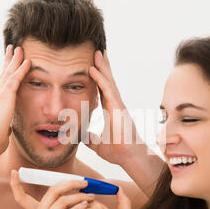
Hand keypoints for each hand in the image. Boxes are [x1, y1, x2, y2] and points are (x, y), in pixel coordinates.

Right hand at [0, 45, 30, 156]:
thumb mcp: (2, 132)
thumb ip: (5, 128)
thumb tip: (6, 133)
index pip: (3, 84)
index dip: (7, 74)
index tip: (9, 65)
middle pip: (4, 73)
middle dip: (9, 61)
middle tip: (12, 49)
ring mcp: (1, 94)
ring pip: (9, 72)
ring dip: (15, 59)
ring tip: (19, 48)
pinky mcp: (6, 95)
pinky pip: (16, 78)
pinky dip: (22, 69)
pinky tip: (28, 61)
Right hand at [9, 170, 94, 208]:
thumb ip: (63, 205)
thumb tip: (77, 186)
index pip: (22, 198)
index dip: (16, 185)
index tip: (13, 172)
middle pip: (53, 191)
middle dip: (71, 183)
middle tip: (85, 183)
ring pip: (63, 201)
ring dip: (80, 197)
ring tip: (91, 197)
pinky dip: (79, 208)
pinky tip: (87, 206)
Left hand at [86, 50, 142, 164]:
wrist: (129, 157)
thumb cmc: (118, 150)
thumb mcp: (97, 144)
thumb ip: (89, 138)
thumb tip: (79, 137)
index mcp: (110, 110)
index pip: (102, 90)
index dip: (97, 78)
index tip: (93, 66)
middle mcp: (115, 104)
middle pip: (107, 81)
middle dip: (102, 66)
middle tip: (96, 52)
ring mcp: (118, 104)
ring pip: (109, 81)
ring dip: (102, 66)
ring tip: (97, 52)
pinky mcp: (118, 107)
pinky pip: (108, 89)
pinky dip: (100, 78)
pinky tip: (93, 69)